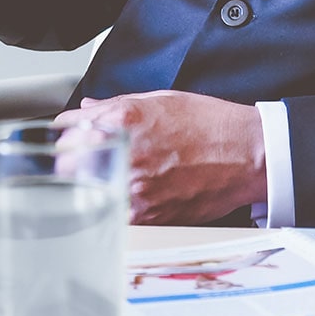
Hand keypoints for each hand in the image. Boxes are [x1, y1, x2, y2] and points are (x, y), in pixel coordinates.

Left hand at [55, 90, 267, 224]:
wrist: (248, 155)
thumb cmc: (212, 125)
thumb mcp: (163, 100)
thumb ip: (117, 105)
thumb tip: (89, 108)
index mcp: (125, 120)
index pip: (69, 128)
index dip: (66, 133)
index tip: (67, 136)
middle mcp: (126, 154)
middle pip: (67, 164)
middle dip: (69, 161)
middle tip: (78, 162)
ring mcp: (136, 188)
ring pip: (87, 193)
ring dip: (88, 187)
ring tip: (103, 180)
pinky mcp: (149, 215)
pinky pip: (114, 214)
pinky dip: (113, 207)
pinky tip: (124, 197)